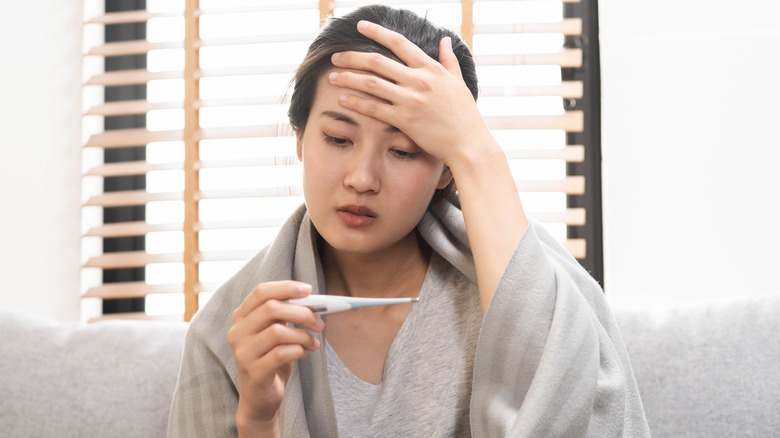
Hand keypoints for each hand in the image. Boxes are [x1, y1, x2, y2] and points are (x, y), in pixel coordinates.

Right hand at [227, 281, 323, 435]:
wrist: (259, 399)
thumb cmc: (270, 361)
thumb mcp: (275, 333)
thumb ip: (285, 315)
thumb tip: (311, 300)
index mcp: (241, 317)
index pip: (261, 292)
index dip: (286, 288)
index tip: (308, 290)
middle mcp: (237, 332)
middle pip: (272, 308)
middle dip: (302, 312)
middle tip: (319, 323)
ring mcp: (243, 352)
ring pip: (278, 331)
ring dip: (303, 335)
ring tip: (312, 343)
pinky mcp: (254, 371)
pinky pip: (282, 353)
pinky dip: (299, 350)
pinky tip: (303, 354)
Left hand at [328, 20, 495, 166]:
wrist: (469, 144)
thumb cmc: (465, 116)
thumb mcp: (459, 83)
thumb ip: (449, 61)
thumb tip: (445, 40)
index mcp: (431, 68)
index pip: (399, 43)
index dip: (377, 33)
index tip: (360, 27)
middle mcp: (419, 80)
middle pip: (377, 61)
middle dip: (352, 57)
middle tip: (336, 56)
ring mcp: (411, 100)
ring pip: (371, 83)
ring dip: (348, 78)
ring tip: (332, 76)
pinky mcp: (404, 120)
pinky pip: (374, 108)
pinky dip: (356, 102)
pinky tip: (342, 99)